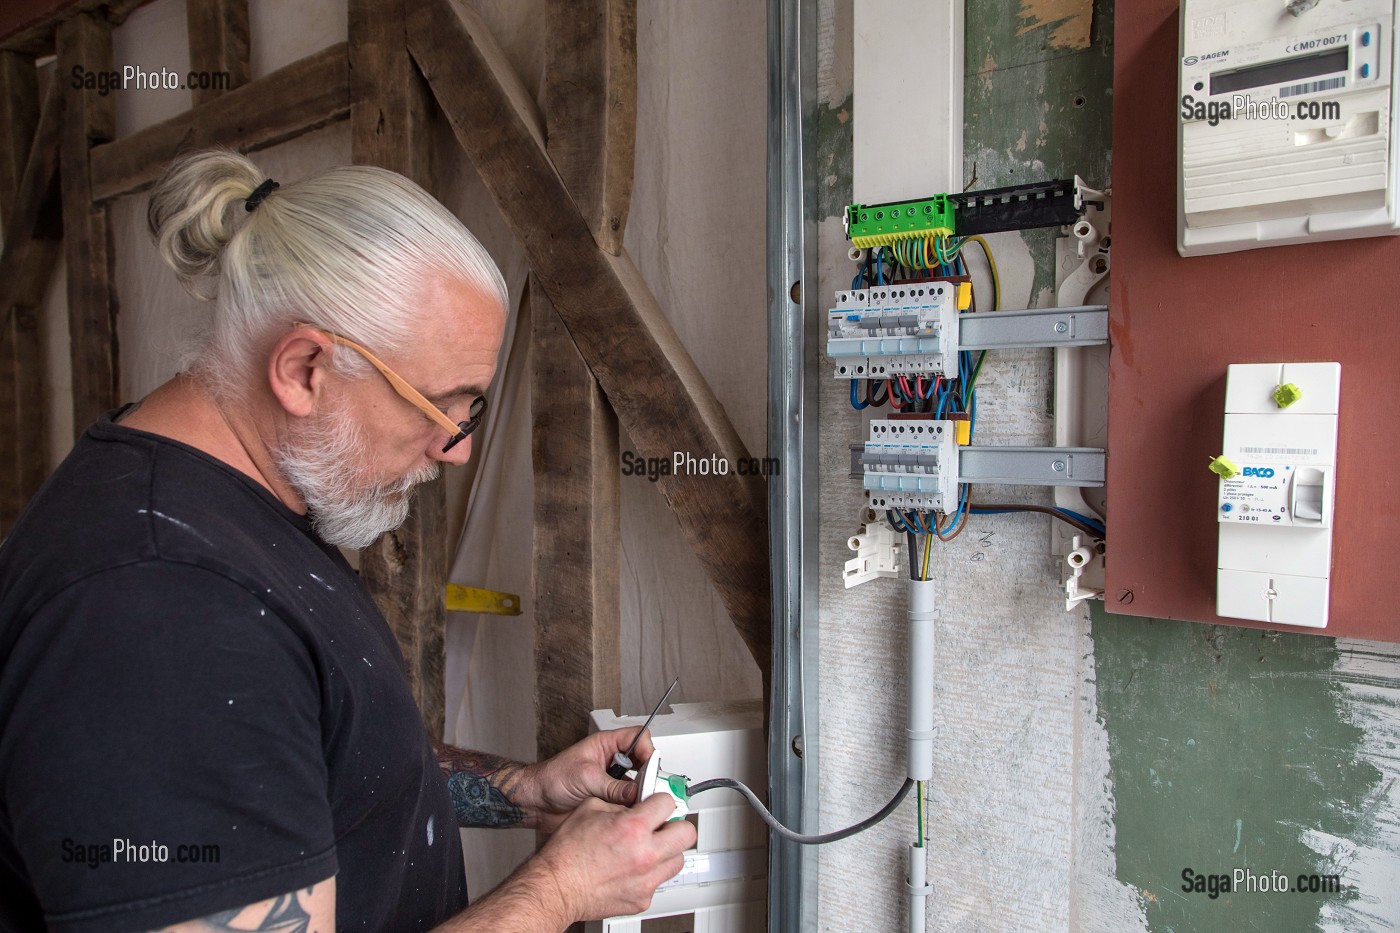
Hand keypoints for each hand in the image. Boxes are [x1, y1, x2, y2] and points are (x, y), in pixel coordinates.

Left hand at [523, 729, 654, 831]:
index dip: (647, 749)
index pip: (637, 737)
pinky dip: (631, 807)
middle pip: (642, 761)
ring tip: (637, 801)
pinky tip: (628, 812)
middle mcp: (611, 761)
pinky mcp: (609, 799)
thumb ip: (613, 786)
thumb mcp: (585, 778)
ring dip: (639, 793)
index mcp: (606, 745)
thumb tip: (636, 792)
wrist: (537, 802)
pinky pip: (628, 801)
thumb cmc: (552, 779)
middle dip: (647, 774)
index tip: (649, 764)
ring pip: (638, 783)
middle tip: (647, 787)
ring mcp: (611, 781)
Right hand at [532, 793, 696, 921]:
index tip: (657, 804)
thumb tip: (635, 802)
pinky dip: (650, 874)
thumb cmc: (567, 853)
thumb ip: (620, 803)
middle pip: (687, 833)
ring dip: (667, 851)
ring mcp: (646, 880)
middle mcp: (645, 855)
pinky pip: (658, 882)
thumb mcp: (591, 809)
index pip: (668, 803)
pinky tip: (633, 869)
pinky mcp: (642, 899)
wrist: (556, 887)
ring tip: (648, 848)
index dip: (660, 800)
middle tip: (663, 825)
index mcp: (633, 827)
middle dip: (675, 825)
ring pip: (677, 860)